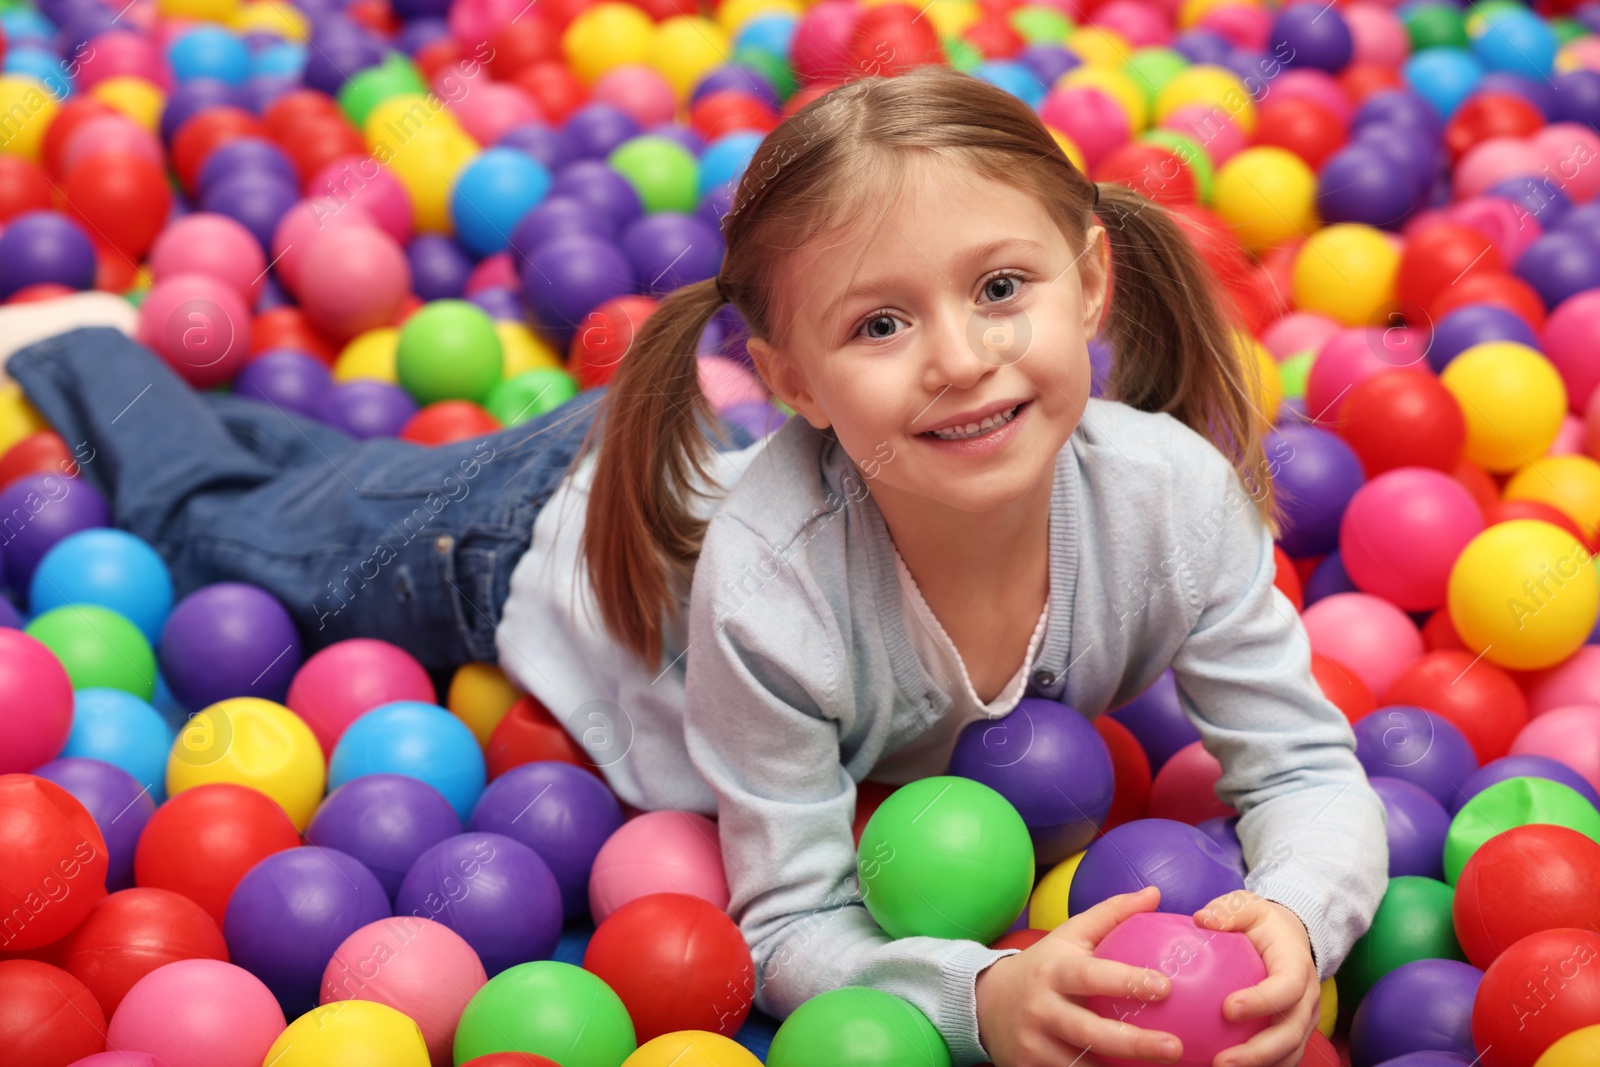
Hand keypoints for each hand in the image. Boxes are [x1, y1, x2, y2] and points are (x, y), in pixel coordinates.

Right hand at [976, 886, 1182, 1066]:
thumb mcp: (1069, 935)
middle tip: (1174, 1047)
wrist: (985, 1002)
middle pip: (1089, 1031)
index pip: (1090, 976)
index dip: (1125, 981)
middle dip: (1133, 1043)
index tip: (1164, 986)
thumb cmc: (1043, 966)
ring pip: (1081, 1065)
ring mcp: (1034, 1043)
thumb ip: (1111, 914)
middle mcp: (1042, 1008)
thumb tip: (1155, 893)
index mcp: (1055, 972)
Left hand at [1193, 891, 1319, 1066]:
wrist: (1290, 937)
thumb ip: (1229, 910)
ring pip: (1290, 1052)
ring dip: (1260, 1066)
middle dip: (1259, 1053)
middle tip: (1222, 1062)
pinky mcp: (1294, 1033)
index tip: (1227, 1009)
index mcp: (1297, 965)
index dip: (1262, 1001)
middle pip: (1291, 1032)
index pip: (1287, 987)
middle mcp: (1307, 998)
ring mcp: (1304, 1019)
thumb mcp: (1247, 905)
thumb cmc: (1263, 922)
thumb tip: (1203, 919)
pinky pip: (1283, 1058)